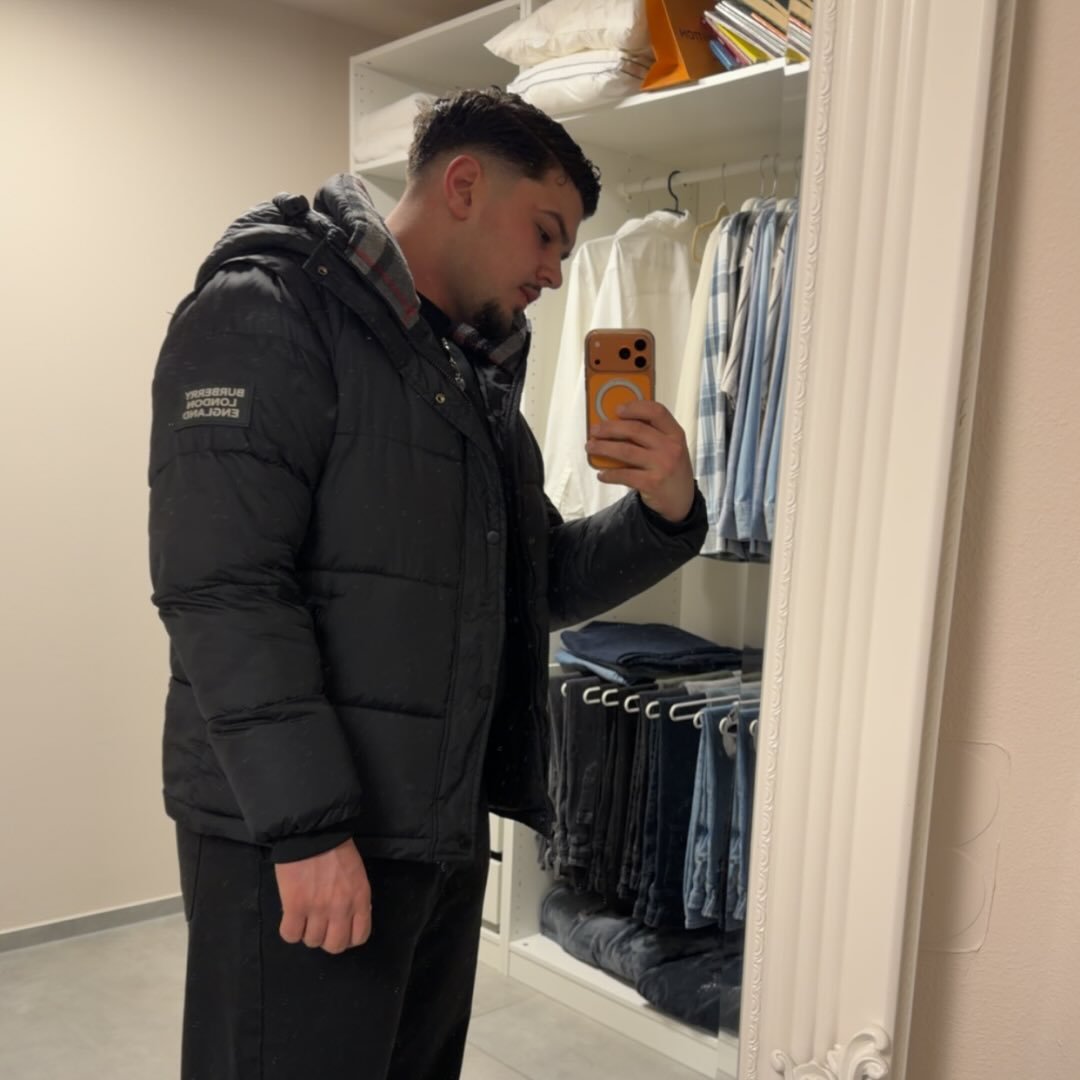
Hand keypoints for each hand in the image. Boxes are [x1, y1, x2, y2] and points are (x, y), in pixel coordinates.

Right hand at [274, 838, 371, 953]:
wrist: (312, 831)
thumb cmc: (336, 849)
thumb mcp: (356, 874)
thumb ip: (355, 897)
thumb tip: (350, 918)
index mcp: (360, 898)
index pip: (359, 936)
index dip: (348, 938)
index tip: (338, 930)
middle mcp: (342, 908)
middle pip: (335, 945)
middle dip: (327, 939)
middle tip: (320, 925)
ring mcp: (318, 909)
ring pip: (312, 941)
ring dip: (307, 932)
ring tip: (304, 916)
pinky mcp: (295, 906)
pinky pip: (291, 935)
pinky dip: (290, 930)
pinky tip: (291, 917)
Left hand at [586, 400, 695, 522]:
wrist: (681, 501)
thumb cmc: (669, 469)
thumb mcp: (670, 448)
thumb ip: (652, 435)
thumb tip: (615, 424)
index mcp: (676, 434)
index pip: (657, 412)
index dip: (636, 407)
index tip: (617, 409)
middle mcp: (671, 448)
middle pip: (635, 429)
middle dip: (610, 428)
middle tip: (594, 430)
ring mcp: (662, 466)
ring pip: (625, 451)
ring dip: (603, 448)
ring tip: (590, 447)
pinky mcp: (652, 483)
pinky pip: (624, 475)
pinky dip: (609, 474)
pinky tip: (601, 474)